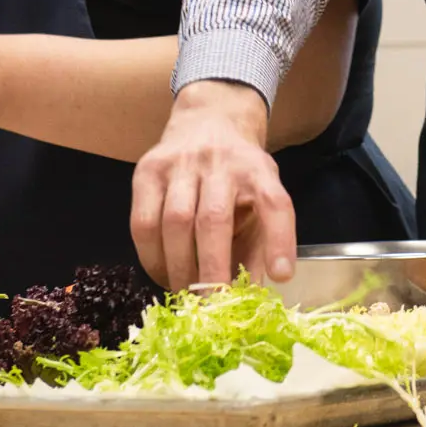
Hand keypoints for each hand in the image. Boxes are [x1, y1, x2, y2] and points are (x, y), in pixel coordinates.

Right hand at [131, 81, 295, 290]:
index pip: (274, 202)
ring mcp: (181, 163)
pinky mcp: (148, 169)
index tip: (282, 275)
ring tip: (184, 294)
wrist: (208, 120)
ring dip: (178, 267)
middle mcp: (221, 162)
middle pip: (214, 219)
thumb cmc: (238, 175)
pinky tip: (161, 273)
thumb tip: (250, 297)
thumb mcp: (261, 196)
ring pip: (174, 221)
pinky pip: (143, 221)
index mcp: (258, 170)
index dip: (280, 239)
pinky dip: (151, 256)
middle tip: (211, 306)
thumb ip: (260, 243)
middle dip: (211, 269)